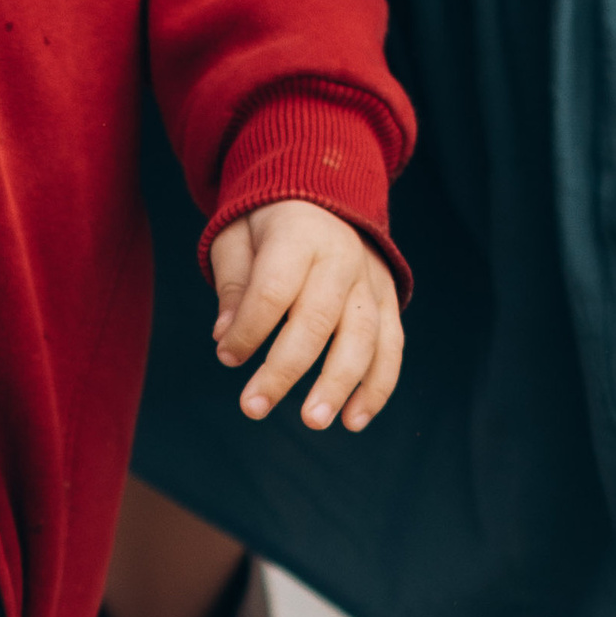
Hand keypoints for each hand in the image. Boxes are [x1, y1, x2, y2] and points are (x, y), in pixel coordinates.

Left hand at [208, 198, 403, 431]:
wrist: (324, 194)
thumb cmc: (267, 225)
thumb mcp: (236, 238)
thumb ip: (234, 285)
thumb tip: (224, 337)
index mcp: (299, 234)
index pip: (273, 289)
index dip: (248, 329)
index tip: (226, 357)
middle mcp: (342, 256)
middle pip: (317, 320)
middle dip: (284, 370)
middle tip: (252, 409)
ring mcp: (371, 280)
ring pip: (363, 338)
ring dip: (339, 385)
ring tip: (313, 422)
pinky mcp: (389, 299)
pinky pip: (391, 347)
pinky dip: (377, 386)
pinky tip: (354, 420)